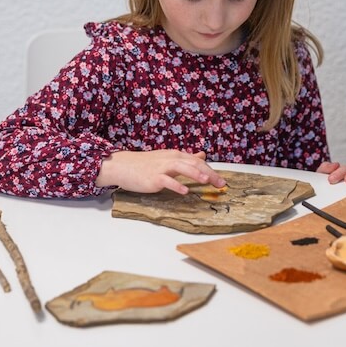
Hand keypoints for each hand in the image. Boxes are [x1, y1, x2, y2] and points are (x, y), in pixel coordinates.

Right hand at [96, 150, 224, 194]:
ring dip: (195, 174)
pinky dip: (176, 185)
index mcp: (176, 155)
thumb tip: (202, 155)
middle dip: (209, 173)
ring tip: (207, 181)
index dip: (211, 170)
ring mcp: (161, 168)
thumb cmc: (145, 164)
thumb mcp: (168, 158)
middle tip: (221, 184)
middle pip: (193, 164)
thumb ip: (186, 159)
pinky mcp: (153, 178)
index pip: (197, 162)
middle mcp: (171, 159)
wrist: (123, 166)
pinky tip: (184, 191)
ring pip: (182, 168)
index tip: (222, 181)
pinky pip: (166, 181)